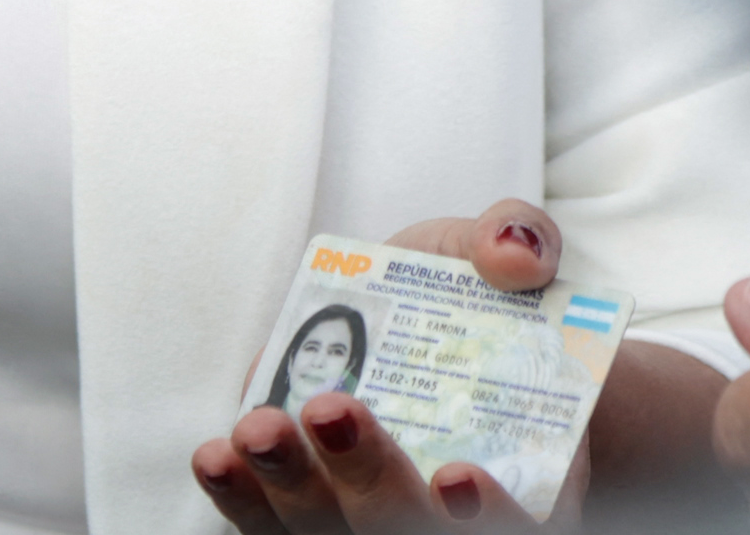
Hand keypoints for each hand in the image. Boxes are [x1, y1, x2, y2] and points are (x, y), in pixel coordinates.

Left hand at [194, 203, 563, 527]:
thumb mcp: (509, 257)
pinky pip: (276, 527)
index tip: (456, 473)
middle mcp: (449, 513)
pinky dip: (246, 499)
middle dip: (371, 484)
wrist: (434, 317)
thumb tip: (513, 254)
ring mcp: (374, 516)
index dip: (490, 515)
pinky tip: (219, 457)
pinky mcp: (311, 507)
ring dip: (293, 491)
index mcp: (530, 474)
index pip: (522, 525)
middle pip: (412, 530)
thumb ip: (522, 242)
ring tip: (260, 430)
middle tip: (332, 412)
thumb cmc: (482, 297)